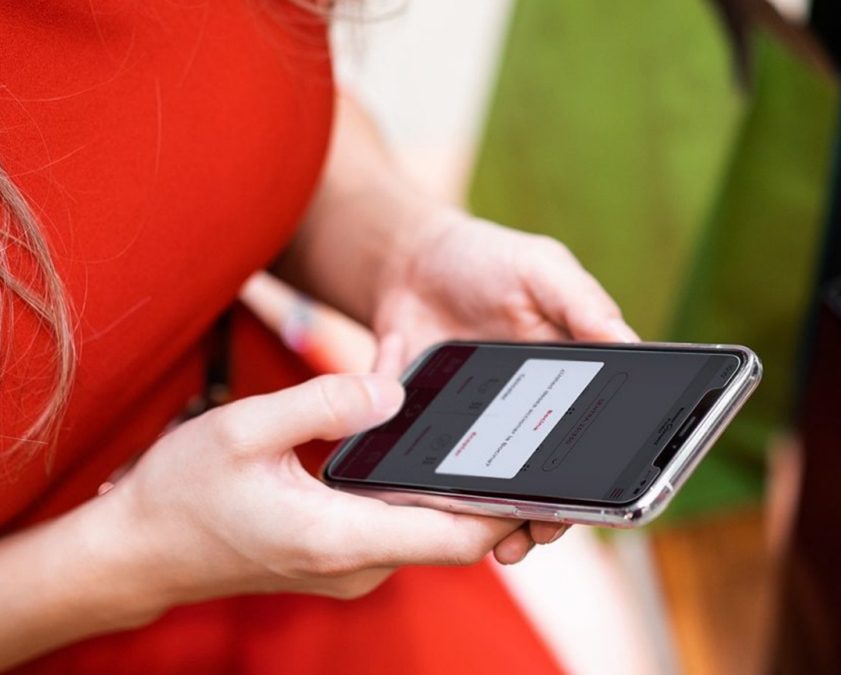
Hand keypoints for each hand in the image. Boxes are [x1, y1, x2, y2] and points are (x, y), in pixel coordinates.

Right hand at [104, 373, 532, 608]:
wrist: (137, 550)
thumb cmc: (180, 492)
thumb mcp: (245, 428)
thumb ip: (324, 402)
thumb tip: (394, 392)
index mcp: (342, 537)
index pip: (458, 536)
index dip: (509, 508)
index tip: (547, 472)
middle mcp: (357, 565)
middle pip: (455, 536)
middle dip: (494, 495)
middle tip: (527, 440)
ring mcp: (350, 569)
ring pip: (429, 533)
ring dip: (457, 495)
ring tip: (489, 440)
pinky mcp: (340, 560)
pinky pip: (401, 529)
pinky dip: (421, 499)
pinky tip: (428, 457)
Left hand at [369, 214, 637, 558]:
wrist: (403, 263)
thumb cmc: (484, 258)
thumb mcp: (541, 269)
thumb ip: (583, 303)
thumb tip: (631, 344)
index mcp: (571, 379)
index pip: (598, 434)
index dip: (604, 471)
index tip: (606, 500)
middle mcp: (532, 415)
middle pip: (551, 477)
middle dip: (552, 512)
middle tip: (542, 531)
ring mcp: (483, 430)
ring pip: (500, 492)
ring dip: (503, 521)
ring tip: (501, 542)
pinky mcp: (436, 435)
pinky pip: (444, 477)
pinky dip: (445, 500)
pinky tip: (443, 510)